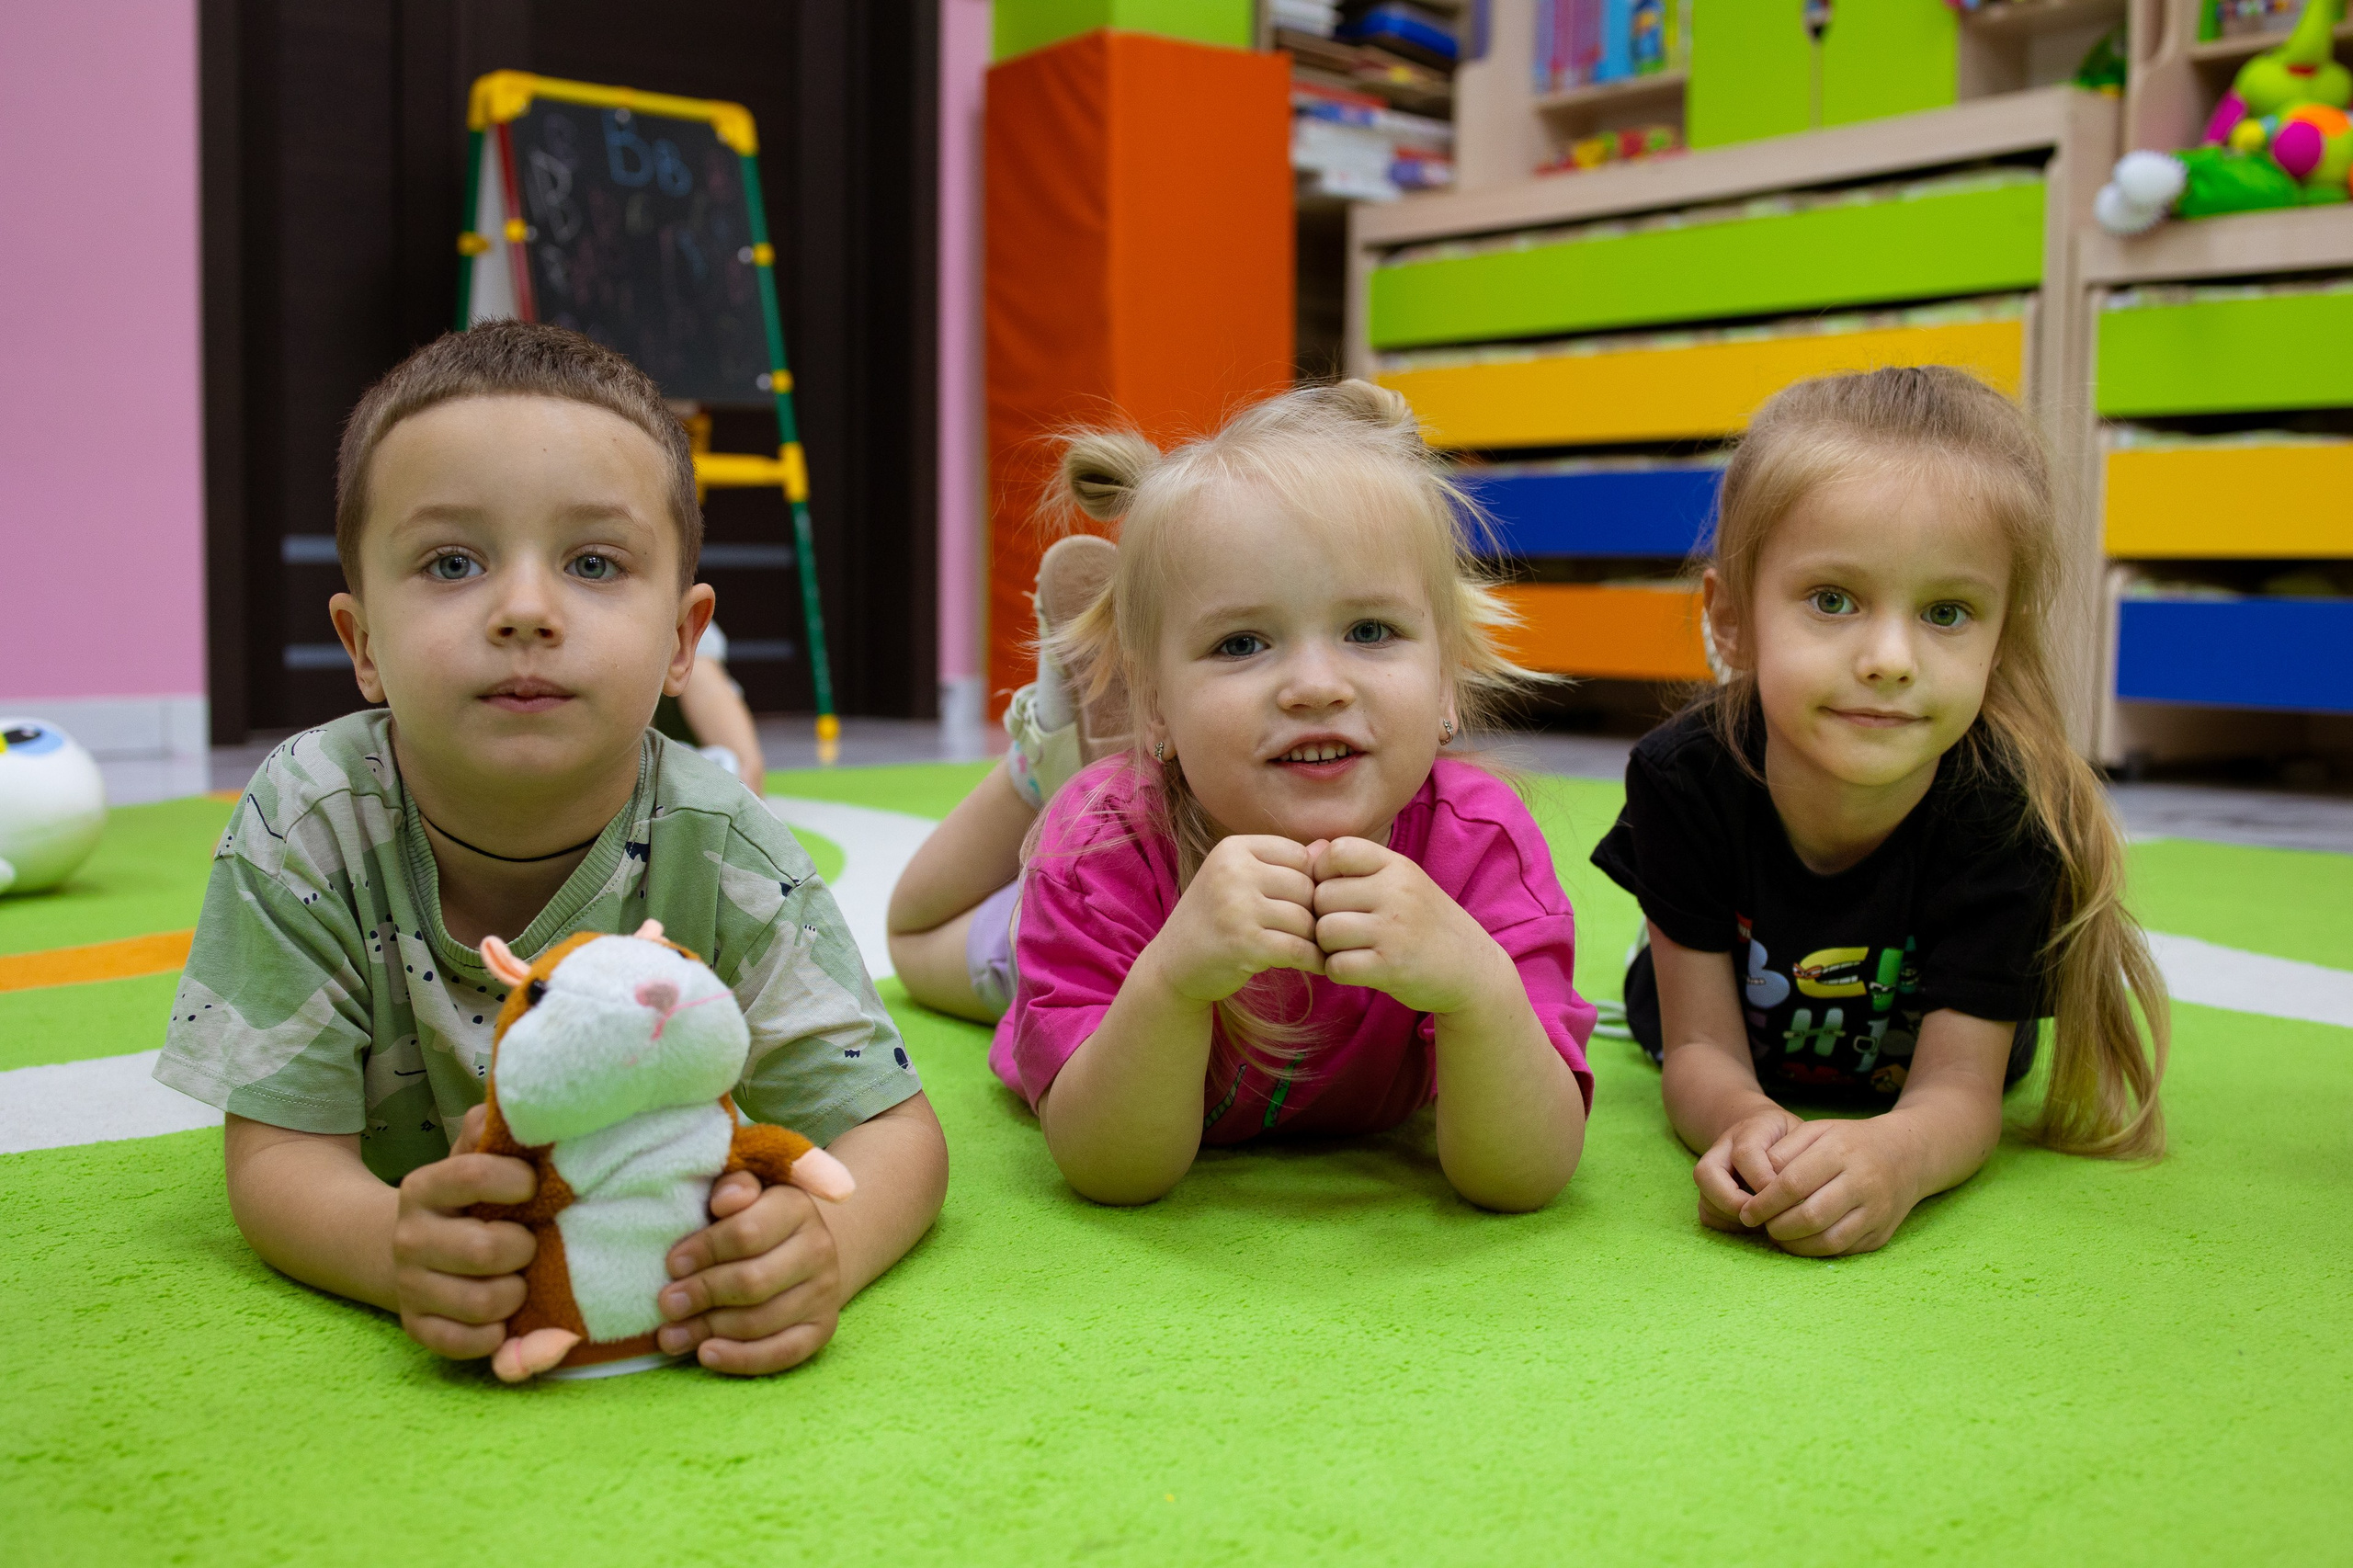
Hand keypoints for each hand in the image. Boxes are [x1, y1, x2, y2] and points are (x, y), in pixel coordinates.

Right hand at [391, 1103, 537, 1359]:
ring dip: (515, 1294)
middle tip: (530, 1244)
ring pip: (481, 1302)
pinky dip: (495, 1336)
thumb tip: (522, 1108)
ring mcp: (410, 1285)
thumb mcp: (472, 1156)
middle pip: (484, 1250)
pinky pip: (464, 1343)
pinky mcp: (417, 1327)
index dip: (515, 1181)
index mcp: (425, 1187)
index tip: (534, 1187)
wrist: (407, 1248)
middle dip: (523, 1248)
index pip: (472, 1174)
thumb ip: (491, 1131)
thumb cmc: (464, 1199)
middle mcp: (410, 1237)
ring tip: (520, 1281)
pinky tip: (503, 1319)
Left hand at [655, 1170, 844, 1374]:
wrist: (801, 1249)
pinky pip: (783, 1353)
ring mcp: (825, 1291)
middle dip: (702, 1294)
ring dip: (710, 1330)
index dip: (704, 1250)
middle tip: (666, 1303)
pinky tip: (706, 1354)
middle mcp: (819, 1249)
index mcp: (796, 1206)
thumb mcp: (744, 1191)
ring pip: (762, 1321)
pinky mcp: (822, 1328)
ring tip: (670, 1334)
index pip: (747, 1232)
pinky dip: (741, 1359)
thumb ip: (733, 1186)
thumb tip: (724, 1200)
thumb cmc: (754, 1218)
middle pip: (753, 1281)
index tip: (672, 1264)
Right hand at [1145, 835, 1323, 1003]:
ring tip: (1309, 947)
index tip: (1302, 904)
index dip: (1309, 882)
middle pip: (1306, 887)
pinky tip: (1316, 964)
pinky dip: (1314, 960)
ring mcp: (1236, 907)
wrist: (1172, 965)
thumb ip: (1283, 864)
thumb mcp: (1240, 882)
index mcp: (1233, 849)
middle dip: (1312, 913)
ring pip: (1305, 919)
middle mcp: (1233, 872)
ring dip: (1313, 939)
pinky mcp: (1244, 943)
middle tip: (1310, 932)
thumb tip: (1328, 847)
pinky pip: (1298, 949)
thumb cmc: (1214, 920)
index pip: (1299, 856)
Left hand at [1308, 836, 1499, 1013]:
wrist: (1472, 968)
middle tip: (1344, 930)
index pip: (1337, 851)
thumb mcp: (1400, 883)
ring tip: (1350, 949)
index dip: (1323, 874)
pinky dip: (1338, 970)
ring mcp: (1394, 930)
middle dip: (1323, 916)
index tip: (1337, 894)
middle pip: (1322, 896)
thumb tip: (1308, 851)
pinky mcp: (1391, 967)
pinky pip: (1336, 965)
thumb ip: (1356, 866)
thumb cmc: (1424, 923)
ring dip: (1328, 946)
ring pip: (1325, 931)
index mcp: (1397, 866)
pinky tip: (1357, 968)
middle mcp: (1397, 892)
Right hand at [1692, 1106, 1805, 1233]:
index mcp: (1748, 1130)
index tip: (1788, 1197)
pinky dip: (1730, 1226)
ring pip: (1705, 1198)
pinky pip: (1708, 1215)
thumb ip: (1798, 1159)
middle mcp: (1722, 1148)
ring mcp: (1711, 1171)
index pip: (1744, 1154)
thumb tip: (1795, 1197)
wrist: (1770, 1133)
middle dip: (1734, 1202)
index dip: (1763, 1180)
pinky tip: (1755, 1224)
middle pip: (1705, 1173)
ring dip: (1734, 1218)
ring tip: (1764, 1220)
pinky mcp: (1708, 1193)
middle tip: (1764, 1217)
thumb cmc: (1794, 1141)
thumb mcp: (1804, 1138)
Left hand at [1734, 1116, 1925, 1256]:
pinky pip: (1843, 1251)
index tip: (1747, 1211)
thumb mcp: (1816, 1130)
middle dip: (1777, 1226)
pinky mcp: (1881, 1234)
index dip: (1765, 1202)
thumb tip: (1756, 1182)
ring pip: (1828, 1240)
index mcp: (1841, 1151)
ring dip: (1794, 1244)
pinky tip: (1799, 1241)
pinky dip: (1815, 1251)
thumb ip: (1783, 1151)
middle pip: (1810, 1216)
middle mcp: (1862, 1182)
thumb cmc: (1849, 1141)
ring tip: (1776, 1235)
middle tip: (1759, 1225)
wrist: (1906, 1155)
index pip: (1794, 1184)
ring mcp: (1876, 1211)